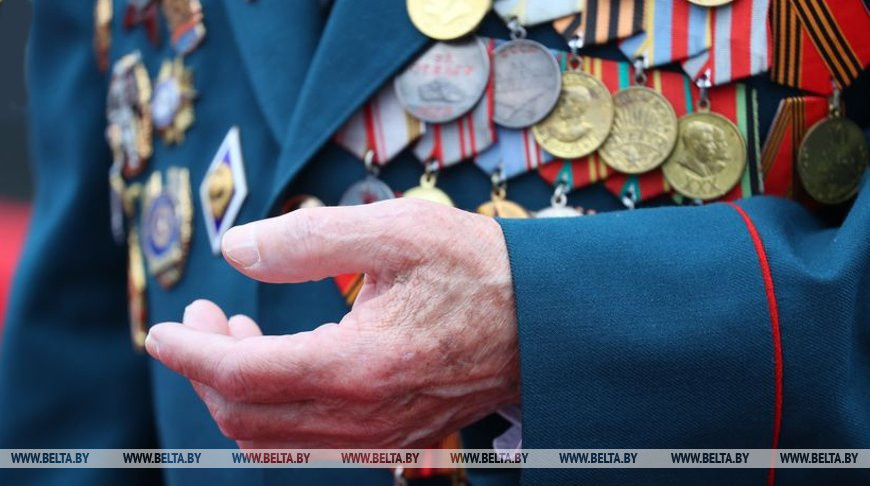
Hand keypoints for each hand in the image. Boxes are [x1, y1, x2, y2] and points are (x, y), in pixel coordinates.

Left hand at [145, 198, 520, 448]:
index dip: (188, 352)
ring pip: (271, 439)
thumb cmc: (476, 269)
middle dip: (205, 368)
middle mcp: (365, 417)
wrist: (540, 320)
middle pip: (246, 416)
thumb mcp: (396, 230)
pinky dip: (272, 410)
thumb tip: (235, 250)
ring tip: (238, 332)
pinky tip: (282, 362)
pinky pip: (306, 444)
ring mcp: (378, 438)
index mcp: (362, 364)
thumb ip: (308, 239)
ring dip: (236, 391)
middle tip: (202, 315)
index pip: (243, 374)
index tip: (159, 329)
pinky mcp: (389, 441)